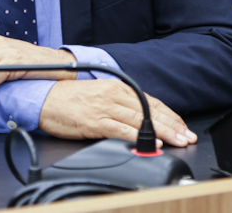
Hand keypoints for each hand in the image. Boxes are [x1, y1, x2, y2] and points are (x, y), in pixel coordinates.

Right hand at [39, 79, 196, 147]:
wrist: (44, 98)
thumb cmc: (69, 98)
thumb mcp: (99, 94)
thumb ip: (119, 103)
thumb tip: (140, 117)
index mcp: (116, 87)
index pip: (150, 101)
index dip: (170, 115)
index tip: (182, 126)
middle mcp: (113, 95)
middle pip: (150, 111)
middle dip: (172, 125)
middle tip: (187, 136)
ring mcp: (105, 108)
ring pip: (141, 121)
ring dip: (162, 132)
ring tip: (177, 141)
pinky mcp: (96, 122)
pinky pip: (122, 131)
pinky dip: (139, 138)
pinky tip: (152, 143)